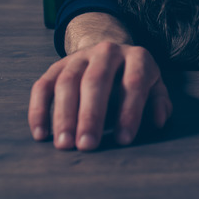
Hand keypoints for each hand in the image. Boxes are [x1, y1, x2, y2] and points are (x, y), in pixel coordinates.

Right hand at [28, 40, 171, 150]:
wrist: (109, 54)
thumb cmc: (135, 80)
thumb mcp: (155, 87)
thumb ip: (159, 103)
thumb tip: (159, 121)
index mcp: (136, 57)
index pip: (133, 83)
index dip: (129, 112)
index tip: (123, 141)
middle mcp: (106, 52)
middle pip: (95, 81)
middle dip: (90, 115)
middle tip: (87, 145)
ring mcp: (78, 58)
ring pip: (67, 83)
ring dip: (64, 115)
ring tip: (64, 144)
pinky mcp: (55, 67)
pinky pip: (42, 87)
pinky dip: (39, 110)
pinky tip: (41, 134)